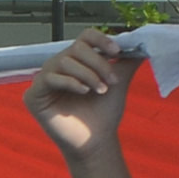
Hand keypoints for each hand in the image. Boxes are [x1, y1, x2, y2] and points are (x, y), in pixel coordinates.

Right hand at [23, 32, 134, 164]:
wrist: (96, 140)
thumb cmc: (104, 112)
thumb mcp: (118, 81)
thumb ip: (128, 61)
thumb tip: (145, 42)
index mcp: (76, 59)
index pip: (84, 37)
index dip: (101, 39)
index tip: (117, 52)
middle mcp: (57, 65)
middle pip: (75, 48)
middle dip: (97, 63)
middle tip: (111, 81)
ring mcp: (43, 79)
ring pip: (63, 61)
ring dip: (87, 74)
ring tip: (101, 90)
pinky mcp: (33, 96)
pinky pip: (49, 78)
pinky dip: (70, 82)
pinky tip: (84, 92)